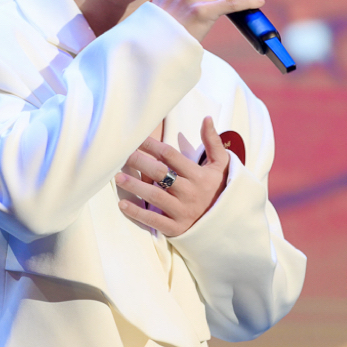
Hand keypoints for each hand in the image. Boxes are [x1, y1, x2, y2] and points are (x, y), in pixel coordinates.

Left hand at [116, 116, 230, 236]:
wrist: (227, 223)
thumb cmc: (218, 188)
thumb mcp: (220, 165)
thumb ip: (213, 142)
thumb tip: (207, 118)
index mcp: (199, 175)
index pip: (171, 156)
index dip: (152, 145)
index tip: (137, 139)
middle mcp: (190, 193)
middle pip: (160, 174)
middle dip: (140, 162)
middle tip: (123, 155)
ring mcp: (182, 212)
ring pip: (155, 196)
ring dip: (135, 186)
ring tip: (118, 177)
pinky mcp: (176, 228)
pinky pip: (154, 220)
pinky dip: (137, 213)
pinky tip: (122, 205)